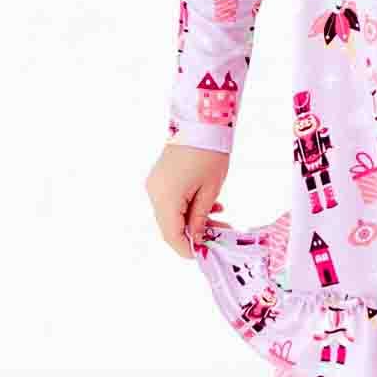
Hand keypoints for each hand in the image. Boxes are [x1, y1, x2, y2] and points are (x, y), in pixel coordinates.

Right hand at [146, 143, 229, 258]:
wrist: (200, 121)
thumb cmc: (209, 153)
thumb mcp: (210, 190)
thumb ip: (200, 218)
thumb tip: (196, 239)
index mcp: (166, 198)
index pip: (171, 235)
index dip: (186, 249)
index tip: (204, 255)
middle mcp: (154, 193)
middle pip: (170, 226)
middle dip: (194, 234)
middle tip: (221, 234)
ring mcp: (155, 184)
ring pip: (172, 214)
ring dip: (194, 220)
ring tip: (221, 219)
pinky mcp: (160, 178)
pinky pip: (172, 201)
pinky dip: (188, 207)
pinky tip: (212, 205)